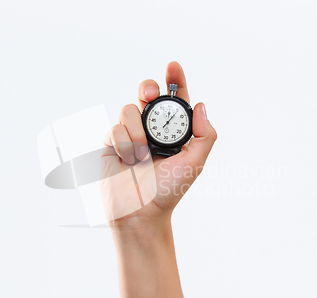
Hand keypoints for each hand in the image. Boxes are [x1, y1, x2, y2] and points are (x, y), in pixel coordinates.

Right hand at [100, 62, 216, 228]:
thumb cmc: (168, 191)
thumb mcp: (195, 163)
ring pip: (128, 110)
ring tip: (142, 156)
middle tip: (150, 95)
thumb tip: (201, 105)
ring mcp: (129, 134)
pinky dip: (124, 144)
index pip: (174, 100)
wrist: (141, 213)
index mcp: (173, 131)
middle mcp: (150, 129)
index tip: (173, 66)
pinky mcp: (111, 143)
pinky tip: (129, 160)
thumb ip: (204, 135)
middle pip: (146, 94)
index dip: (175, 80)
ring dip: (137, 132)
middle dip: (147, 88)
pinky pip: (115, 128)